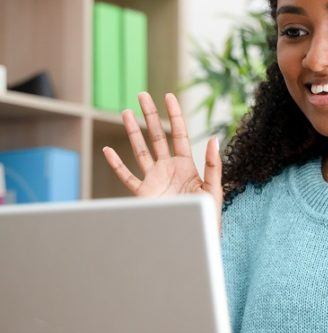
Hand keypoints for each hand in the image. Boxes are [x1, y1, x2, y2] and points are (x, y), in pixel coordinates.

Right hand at [101, 92, 222, 231]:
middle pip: (156, 136)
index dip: (174, 115)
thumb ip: (213, 165)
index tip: (168, 96)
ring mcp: (154, 180)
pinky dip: (116, 165)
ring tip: (126, 111)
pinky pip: (126, 177)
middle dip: (149, 115)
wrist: (192, 237)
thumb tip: (214, 140)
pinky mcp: (143, 195)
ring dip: (132, 132)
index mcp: (186, 166)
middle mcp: (168, 169)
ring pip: (140, 150)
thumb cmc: (208, 216)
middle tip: (142, 95)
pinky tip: (108, 150)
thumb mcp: (213, 189)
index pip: (179, 134)